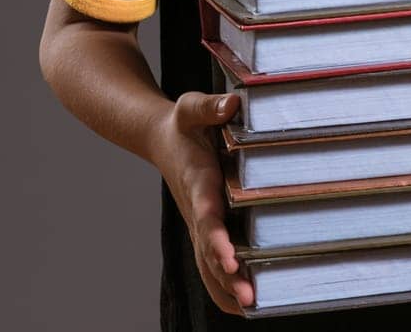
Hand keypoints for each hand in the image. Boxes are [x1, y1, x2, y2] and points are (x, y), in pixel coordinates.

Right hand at [150, 92, 253, 313]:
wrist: (160, 138)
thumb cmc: (182, 123)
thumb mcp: (191, 108)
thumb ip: (209, 107)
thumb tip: (233, 103)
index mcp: (198, 182)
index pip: (207, 215)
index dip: (217, 238)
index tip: (230, 258)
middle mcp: (197, 209)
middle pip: (208, 249)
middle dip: (226, 275)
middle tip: (249, 297)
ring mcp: (199, 222)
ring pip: (207, 262)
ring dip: (226, 287)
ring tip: (250, 308)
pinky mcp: (204, 227)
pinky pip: (209, 262)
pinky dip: (222, 286)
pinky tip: (243, 307)